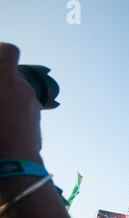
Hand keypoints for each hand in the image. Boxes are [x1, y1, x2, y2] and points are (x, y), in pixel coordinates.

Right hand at [0, 43, 42, 163]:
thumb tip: (2, 86)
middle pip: (11, 77)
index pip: (9, 51)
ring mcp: (33, 106)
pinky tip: (2, 127)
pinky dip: (13, 113)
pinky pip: (23, 110)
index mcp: (4, 80)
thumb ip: (0, 84)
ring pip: (18, 94)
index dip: (0, 52)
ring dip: (6, 99)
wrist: (11, 165)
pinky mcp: (36, 121)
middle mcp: (24, 89)